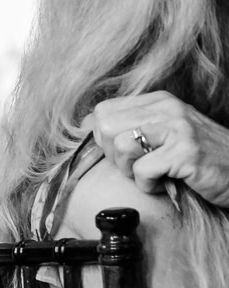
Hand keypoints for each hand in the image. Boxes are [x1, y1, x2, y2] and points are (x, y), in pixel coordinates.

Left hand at [87, 91, 228, 206]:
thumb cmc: (199, 160)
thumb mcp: (166, 135)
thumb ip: (134, 128)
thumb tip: (89, 129)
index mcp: (158, 101)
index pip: (103, 111)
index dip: (103, 139)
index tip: (124, 154)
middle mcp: (167, 109)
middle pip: (105, 127)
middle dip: (113, 155)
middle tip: (137, 167)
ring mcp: (178, 128)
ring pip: (120, 146)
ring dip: (131, 171)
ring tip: (154, 175)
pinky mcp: (186, 152)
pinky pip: (143, 171)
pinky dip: (149, 186)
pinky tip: (167, 184)